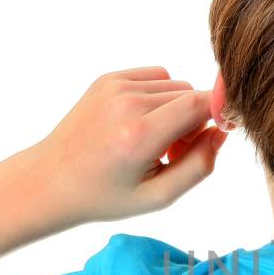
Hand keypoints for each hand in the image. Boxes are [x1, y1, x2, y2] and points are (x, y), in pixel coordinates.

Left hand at [31, 66, 226, 223]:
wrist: (52, 180)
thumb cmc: (106, 195)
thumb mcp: (159, 197)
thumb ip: (200, 166)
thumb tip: (222, 131)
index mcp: (139, 136)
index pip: (199, 104)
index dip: (219, 114)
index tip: (220, 133)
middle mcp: (126, 103)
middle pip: (190, 94)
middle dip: (195, 121)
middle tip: (173, 153)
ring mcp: (115, 86)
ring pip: (176, 85)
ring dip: (176, 109)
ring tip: (155, 140)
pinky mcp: (109, 78)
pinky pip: (157, 77)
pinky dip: (159, 98)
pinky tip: (141, 123)